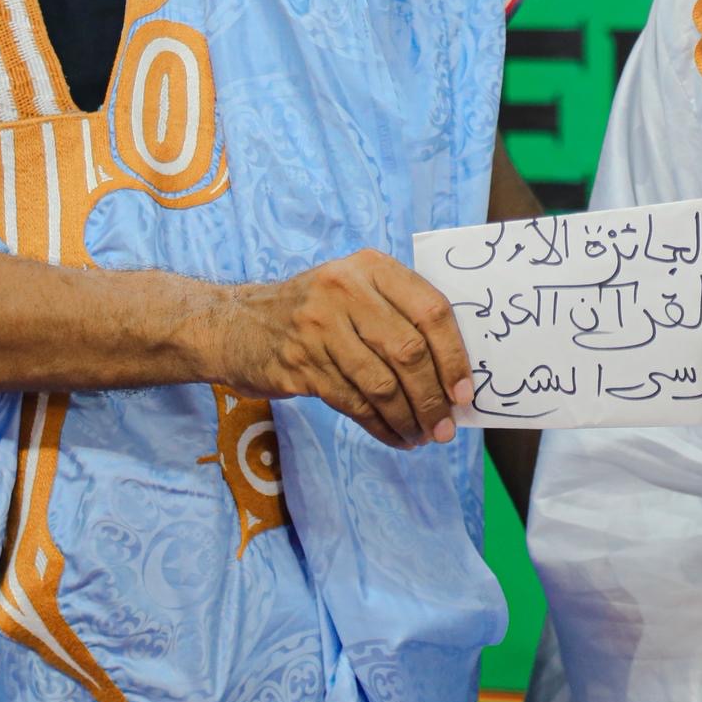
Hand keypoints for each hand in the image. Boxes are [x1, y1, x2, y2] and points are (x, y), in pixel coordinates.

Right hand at [205, 248, 474, 449]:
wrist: (237, 324)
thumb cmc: (315, 310)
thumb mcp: (355, 289)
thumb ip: (400, 315)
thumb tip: (453, 374)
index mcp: (371, 266)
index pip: (431, 309)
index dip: (454, 356)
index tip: (465, 392)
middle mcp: (345, 289)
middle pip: (408, 352)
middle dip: (432, 397)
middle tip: (444, 426)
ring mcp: (318, 326)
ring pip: (381, 384)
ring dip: (408, 417)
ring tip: (421, 435)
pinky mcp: (299, 363)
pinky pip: (353, 402)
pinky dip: (380, 425)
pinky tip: (394, 436)